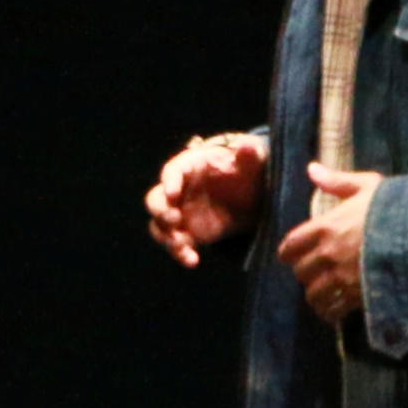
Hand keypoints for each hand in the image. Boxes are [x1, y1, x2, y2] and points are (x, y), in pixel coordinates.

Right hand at [143, 131, 270, 265]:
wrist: (252, 195)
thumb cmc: (247, 171)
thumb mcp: (252, 162)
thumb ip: (248, 155)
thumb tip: (247, 146)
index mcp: (189, 166)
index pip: (172, 172)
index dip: (169, 183)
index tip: (173, 195)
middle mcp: (177, 190)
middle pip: (155, 199)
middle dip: (161, 211)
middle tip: (175, 220)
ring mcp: (180, 212)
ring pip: (159, 225)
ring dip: (166, 237)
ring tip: (182, 246)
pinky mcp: (188, 232)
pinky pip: (176, 243)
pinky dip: (181, 253)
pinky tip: (193, 261)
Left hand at [276, 161, 380, 324]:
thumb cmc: (395, 207)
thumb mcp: (367, 186)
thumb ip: (337, 181)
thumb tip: (312, 168)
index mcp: (325, 227)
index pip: (291, 245)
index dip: (288, 251)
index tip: (290, 254)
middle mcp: (327, 255)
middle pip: (300, 272)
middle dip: (305, 272)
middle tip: (314, 271)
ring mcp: (341, 278)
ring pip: (313, 295)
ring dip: (316, 294)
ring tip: (323, 293)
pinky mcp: (356, 297)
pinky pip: (332, 311)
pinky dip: (329, 312)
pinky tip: (334, 309)